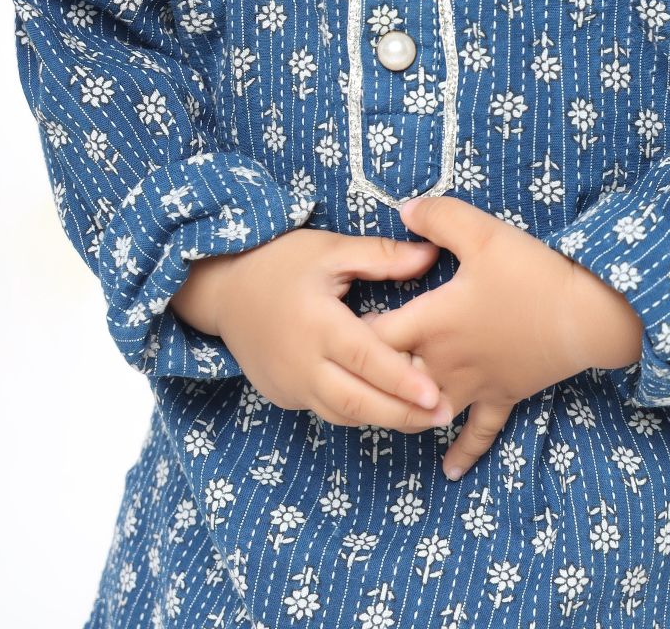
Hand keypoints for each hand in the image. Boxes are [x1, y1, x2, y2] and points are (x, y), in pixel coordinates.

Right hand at [174, 228, 455, 433]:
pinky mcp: (284, 395)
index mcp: (317, 323)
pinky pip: (327, 411)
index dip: (401, 380)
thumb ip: (380, 256)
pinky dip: (358, 412)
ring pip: (344, 414)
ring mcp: (290, 385)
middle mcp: (302, 363)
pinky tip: (388, 408)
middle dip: (403, 414)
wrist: (223, 290)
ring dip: (385, 419)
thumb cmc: (280, 262)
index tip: (435, 394)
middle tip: (446, 415)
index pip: (365, 359)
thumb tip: (430, 256)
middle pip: (358, 401)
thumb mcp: (330, 250)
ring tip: (426, 419)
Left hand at [361, 195, 642, 477]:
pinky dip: (462, 451)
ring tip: (382, 413)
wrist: (585, 316)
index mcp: (432, 321)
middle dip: (369, 377)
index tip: (331, 328)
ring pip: (426, 410)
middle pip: (391, 379)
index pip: (374, 335)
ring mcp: (474, 384)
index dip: (348, 334)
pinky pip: (479, 432)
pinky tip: (448, 471)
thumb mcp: (482, 232)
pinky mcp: (503, 396)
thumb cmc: (531, 273)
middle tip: (347, 370)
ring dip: (403, 413)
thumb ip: (438, 218)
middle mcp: (444, 361)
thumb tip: (402, 210)